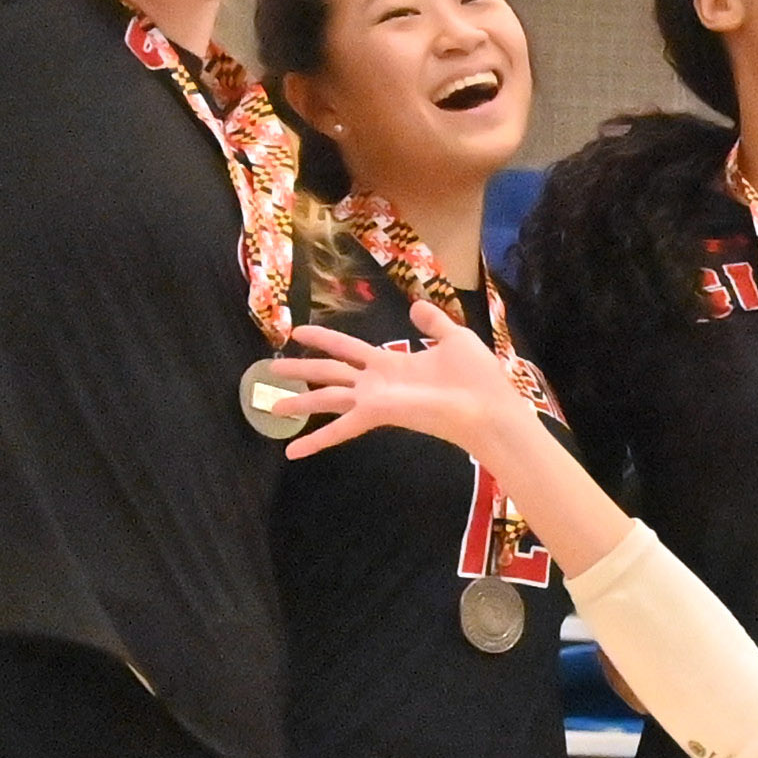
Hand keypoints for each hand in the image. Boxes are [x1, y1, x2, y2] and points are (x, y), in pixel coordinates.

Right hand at [268, 299, 530, 460]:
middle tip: (270, 367)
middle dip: (301, 369)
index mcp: (392, 364)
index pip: (349, 349)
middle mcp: (378, 383)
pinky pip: (340, 426)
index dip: (324, 339)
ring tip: (269, 404)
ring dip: (298, 401)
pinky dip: (316, 440)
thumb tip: (417, 305)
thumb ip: (433, 323)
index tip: (298, 332)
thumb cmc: (477, 376)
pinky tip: (292, 451)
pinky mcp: (378, 412)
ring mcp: (375, 398)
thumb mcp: (455, 338)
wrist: (489, 407)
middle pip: (330, 371)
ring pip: (327, 396)